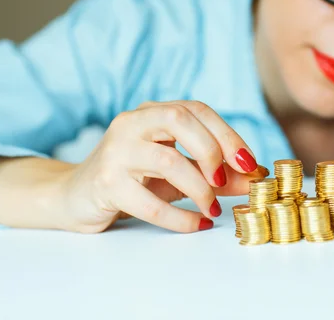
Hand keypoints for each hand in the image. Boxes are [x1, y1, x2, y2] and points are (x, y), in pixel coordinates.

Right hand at [58, 100, 266, 233]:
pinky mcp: (106, 183)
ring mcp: (116, 151)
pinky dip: (179, 217)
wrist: (77, 197)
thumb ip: (217, 174)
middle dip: (212, 151)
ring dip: (199, 188)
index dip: (228, 134)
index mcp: (152, 112)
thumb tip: (256, 180)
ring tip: (212, 208)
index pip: (196, 109)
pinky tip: (196, 224)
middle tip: (225, 181)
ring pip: (167, 160)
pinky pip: (148, 201)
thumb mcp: (179, 173)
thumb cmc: (134, 180)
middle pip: (180, 119)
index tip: (250, 164)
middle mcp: (132, 123)